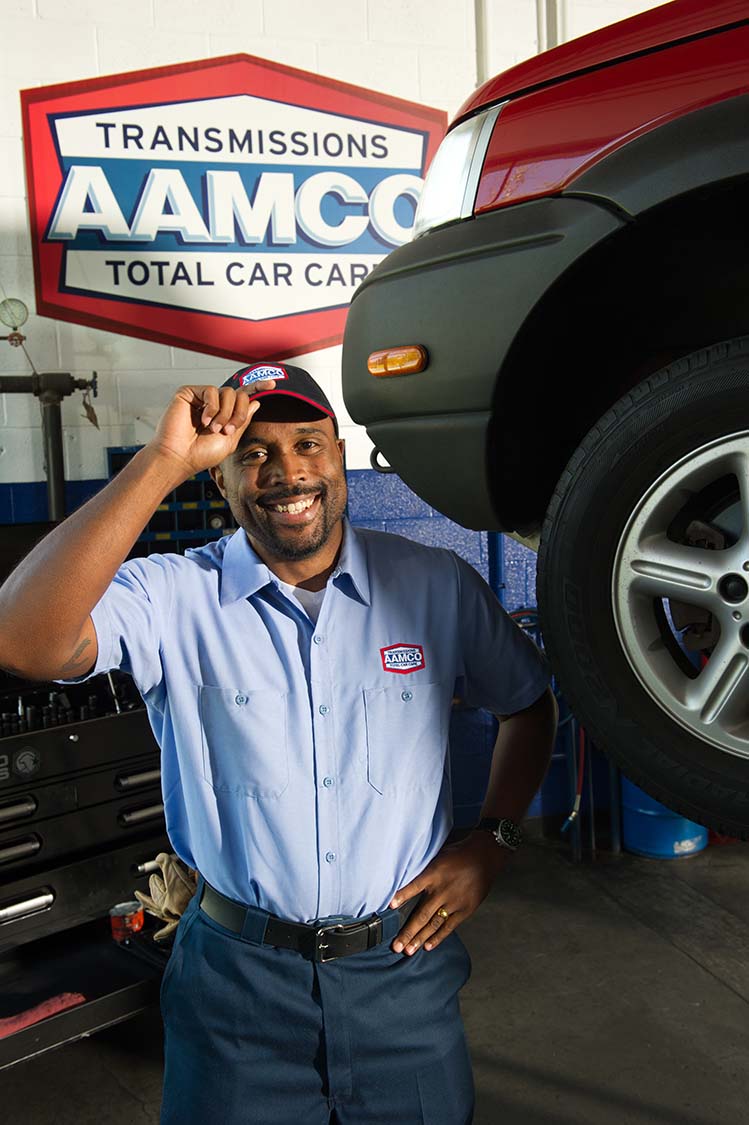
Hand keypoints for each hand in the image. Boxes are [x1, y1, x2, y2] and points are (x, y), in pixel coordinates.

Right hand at [149, 381, 274, 475]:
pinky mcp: (188, 393)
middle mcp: (214, 404)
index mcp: (225, 414)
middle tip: (228, 430)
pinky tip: (204, 421)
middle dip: (239, 413)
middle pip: (239, 394)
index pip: (243, 397)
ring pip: (228, 392)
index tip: (273, 384)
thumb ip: (243, 420)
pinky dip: (212, 407)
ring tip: (214, 429)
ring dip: (225, 413)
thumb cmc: (201, 454)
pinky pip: (211, 391)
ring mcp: (201, 397)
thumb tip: (256, 401)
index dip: (258, 387)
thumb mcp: (230, 440)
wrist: (180, 457)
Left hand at [389, 831, 507, 954]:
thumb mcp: (438, 856)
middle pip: (422, 914)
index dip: (401, 896)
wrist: (485, 856)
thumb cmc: (459, 854)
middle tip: (396, 946)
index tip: (389, 906)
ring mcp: (454, 902)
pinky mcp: (465, 909)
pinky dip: (438, 937)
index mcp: (434, 874)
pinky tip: (428, 946)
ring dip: (420, 938)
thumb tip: (405, 877)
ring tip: (408, 950)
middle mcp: (443, 890)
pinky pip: (449, 926)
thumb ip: (424, 870)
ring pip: (433, 924)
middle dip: (408, 932)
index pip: (413, 886)